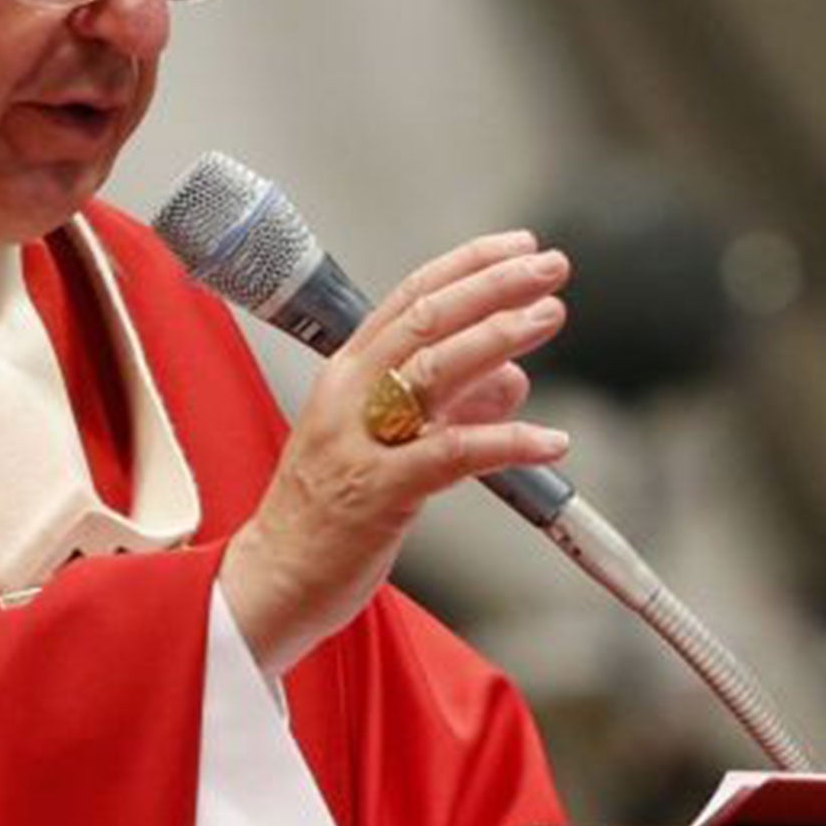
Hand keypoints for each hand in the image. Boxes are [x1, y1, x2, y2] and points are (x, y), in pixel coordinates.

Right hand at [218, 230, 571, 675]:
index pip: (409, 298)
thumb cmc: (328, 511)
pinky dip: (505, 441)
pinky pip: (450, 456)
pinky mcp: (378, 494)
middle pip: (425, 320)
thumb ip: (450, 403)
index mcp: (346, 373)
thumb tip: (514, 375)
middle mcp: (349, 395)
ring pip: (432, 371)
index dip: (468, 265)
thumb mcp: (387, 440)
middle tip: (551, 267)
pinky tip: (550, 440)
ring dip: (498, 337)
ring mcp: (360, 442)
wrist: (274, 578)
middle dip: (493, 286)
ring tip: (549, 316)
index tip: (519, 247)